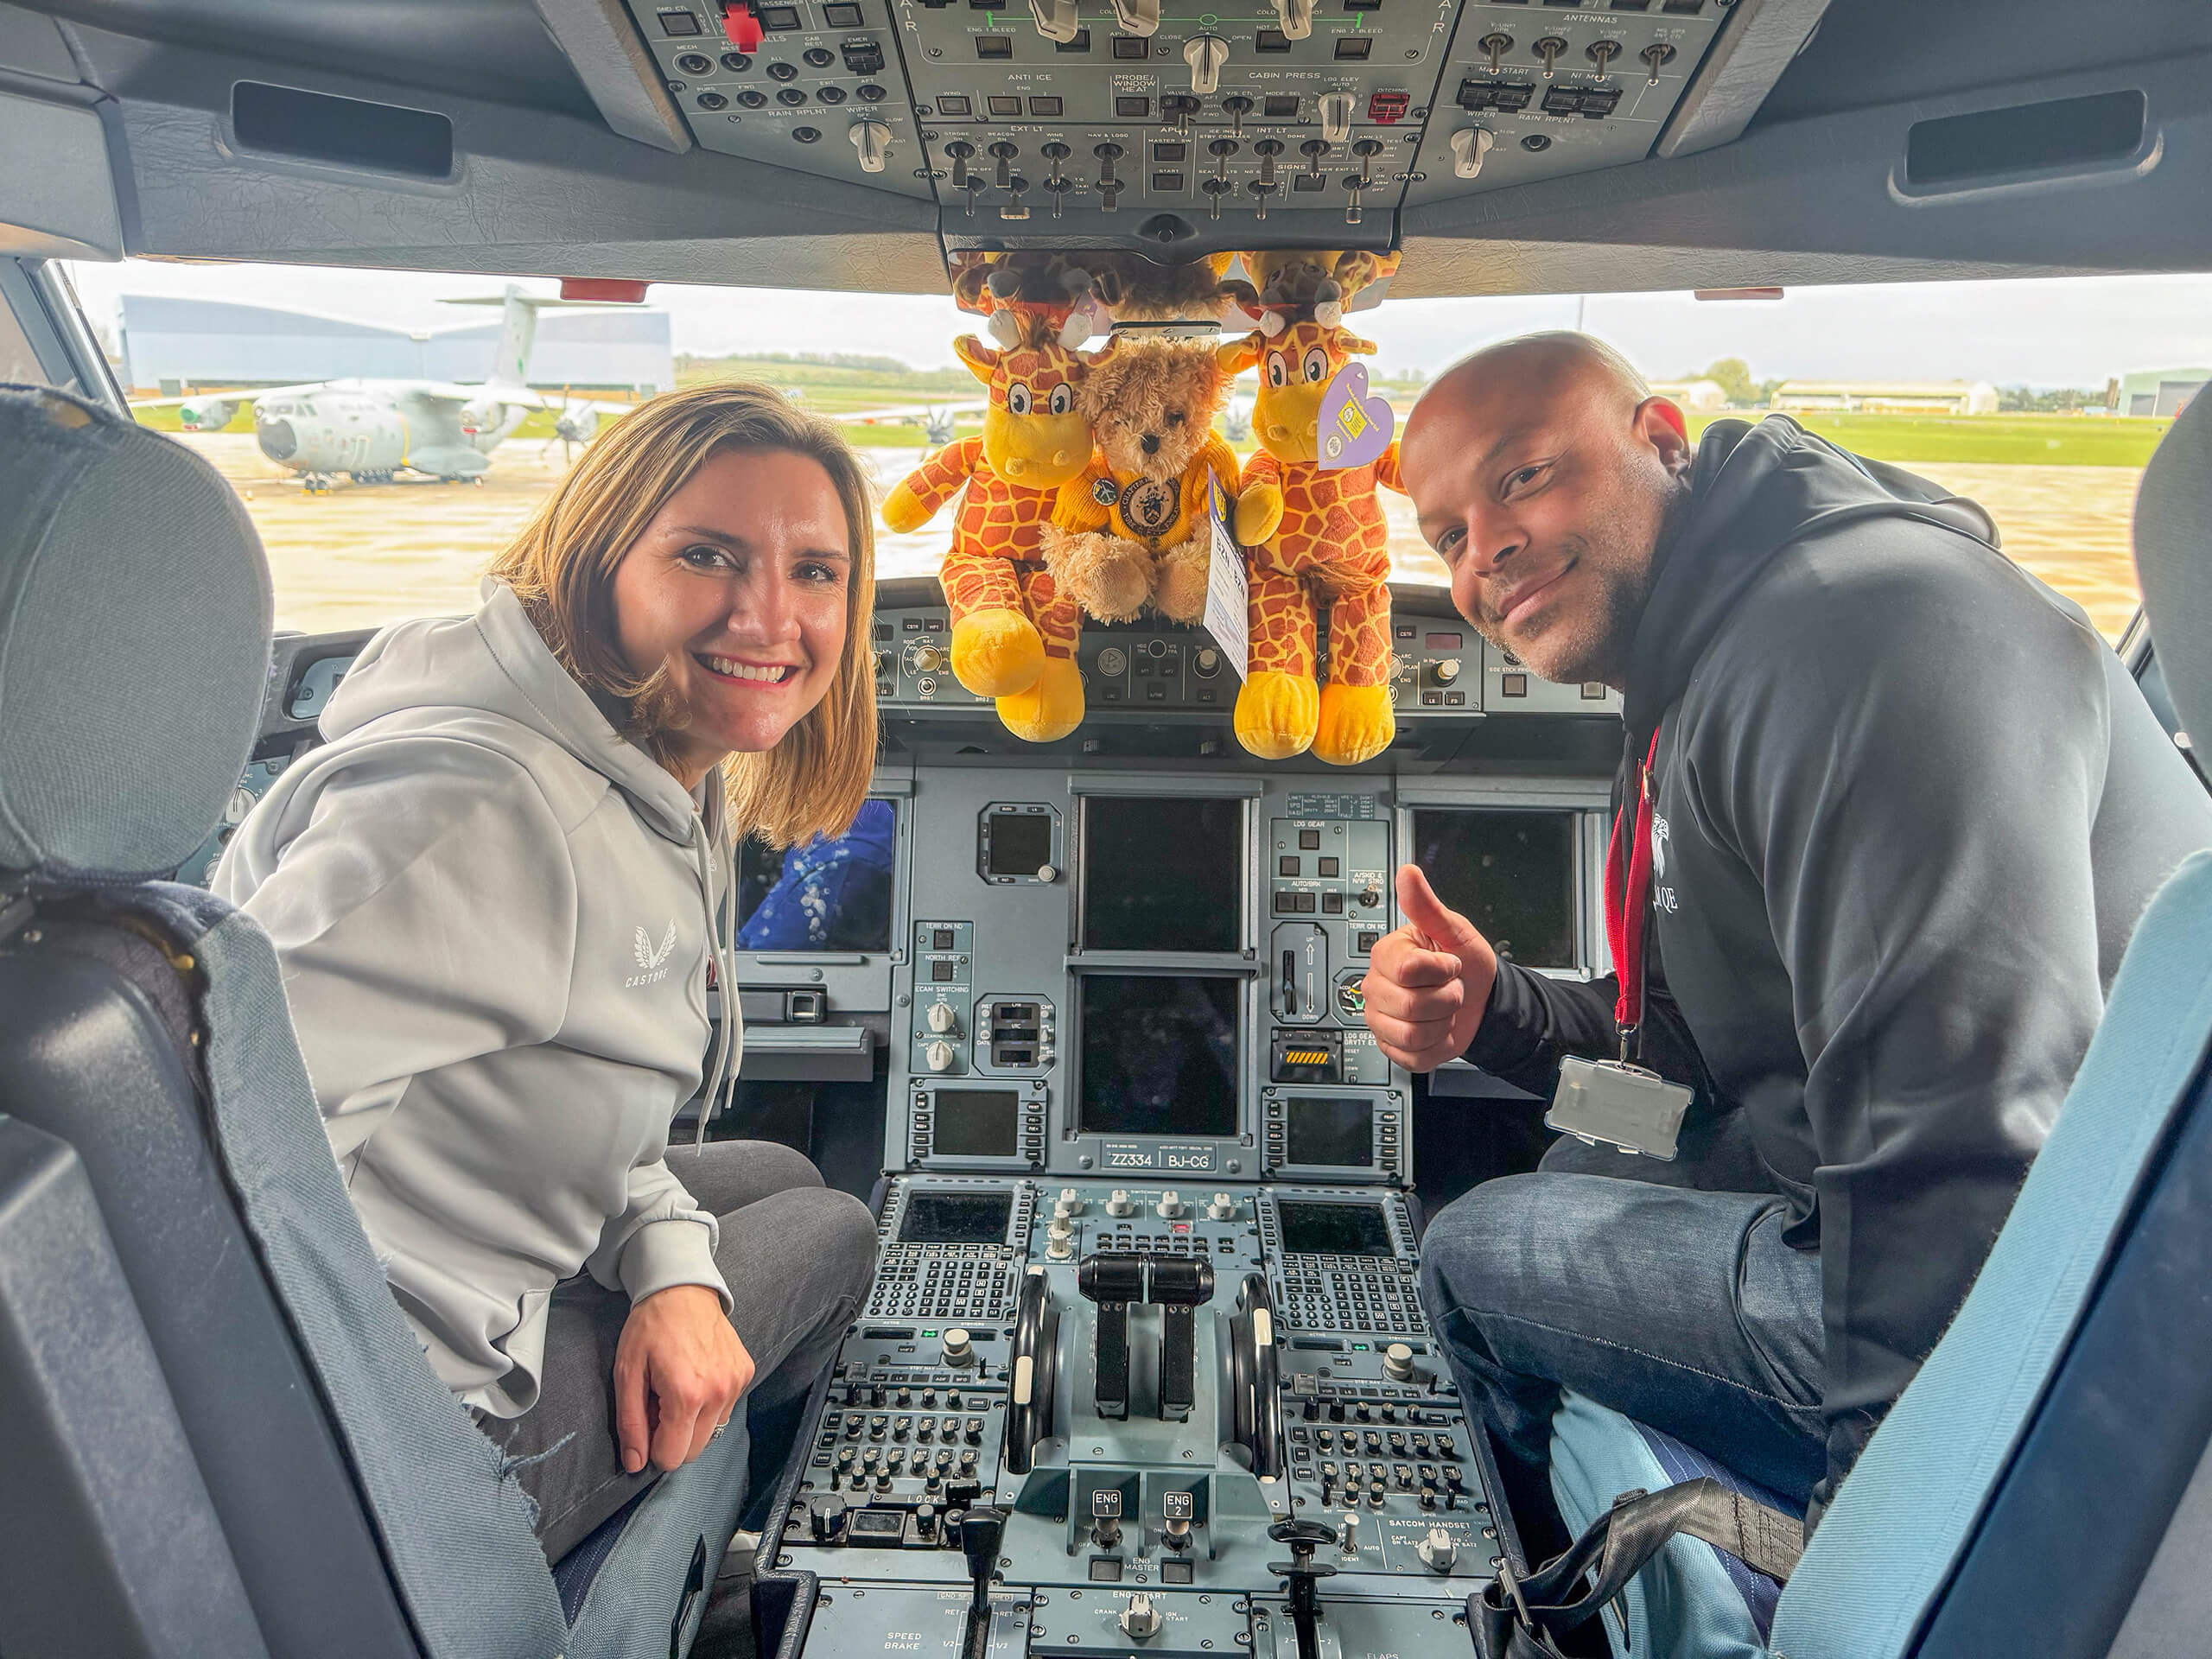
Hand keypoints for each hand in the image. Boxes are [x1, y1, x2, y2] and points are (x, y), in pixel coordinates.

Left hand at [613, 1284, 754, 1474]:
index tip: (647, 1418)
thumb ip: (631, 1423)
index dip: (653, 1446)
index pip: (672, 1457)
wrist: (683, 1289)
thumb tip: (635, 1463)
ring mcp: (736, 1383)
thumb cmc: (650, 1327)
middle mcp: (718, 1393)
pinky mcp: (745, 1373)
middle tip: (660, 1402)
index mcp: (686, 1395)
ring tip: (679, 1387)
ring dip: (692, 1422)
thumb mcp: (626, 1373)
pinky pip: (726, 1409)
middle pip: (693, 1450)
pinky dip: (709, 1404)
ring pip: (711, 1432)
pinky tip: (697, 1376)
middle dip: (672, 1436)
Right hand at [1361, 864, 1498, 1072]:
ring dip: (1442, 1022)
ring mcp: (1381, 1019)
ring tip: (1443, 1008)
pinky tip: (1437, 1028)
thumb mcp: (1454, 930)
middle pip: (1410, 1006)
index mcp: (1387, 956)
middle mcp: (1376, 987)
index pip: (1407, 970)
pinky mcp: (1392, 1047)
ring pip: (1412, 1033)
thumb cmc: (1467, 963)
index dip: (1440, 970)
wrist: (1482, 1001)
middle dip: (1445, 998)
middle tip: (1448, 986)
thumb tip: (1408, 874)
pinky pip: (1413, 1055)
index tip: (1449, 963)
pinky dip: (1437, 1045)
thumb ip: (1427, 906)